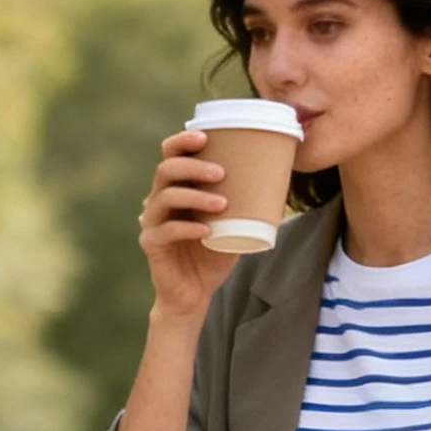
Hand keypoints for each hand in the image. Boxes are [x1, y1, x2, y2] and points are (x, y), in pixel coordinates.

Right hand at [139, 129, 239, 318]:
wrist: (195, 293)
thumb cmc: (213, 254)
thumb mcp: (233, 224)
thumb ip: (245, 203)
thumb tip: (280, 180)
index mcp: (177, 188)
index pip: (171, 155)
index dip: (182, 141)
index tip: (205, 136)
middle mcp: (159, 200)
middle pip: (165, 170)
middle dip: (193, 166)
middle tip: (220, 172)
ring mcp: (152, 222)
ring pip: (165, 197)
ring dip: (195, 196)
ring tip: (222, 203)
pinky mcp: (151, 244)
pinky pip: (165, 231)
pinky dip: (187, 228)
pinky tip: (206, 230)